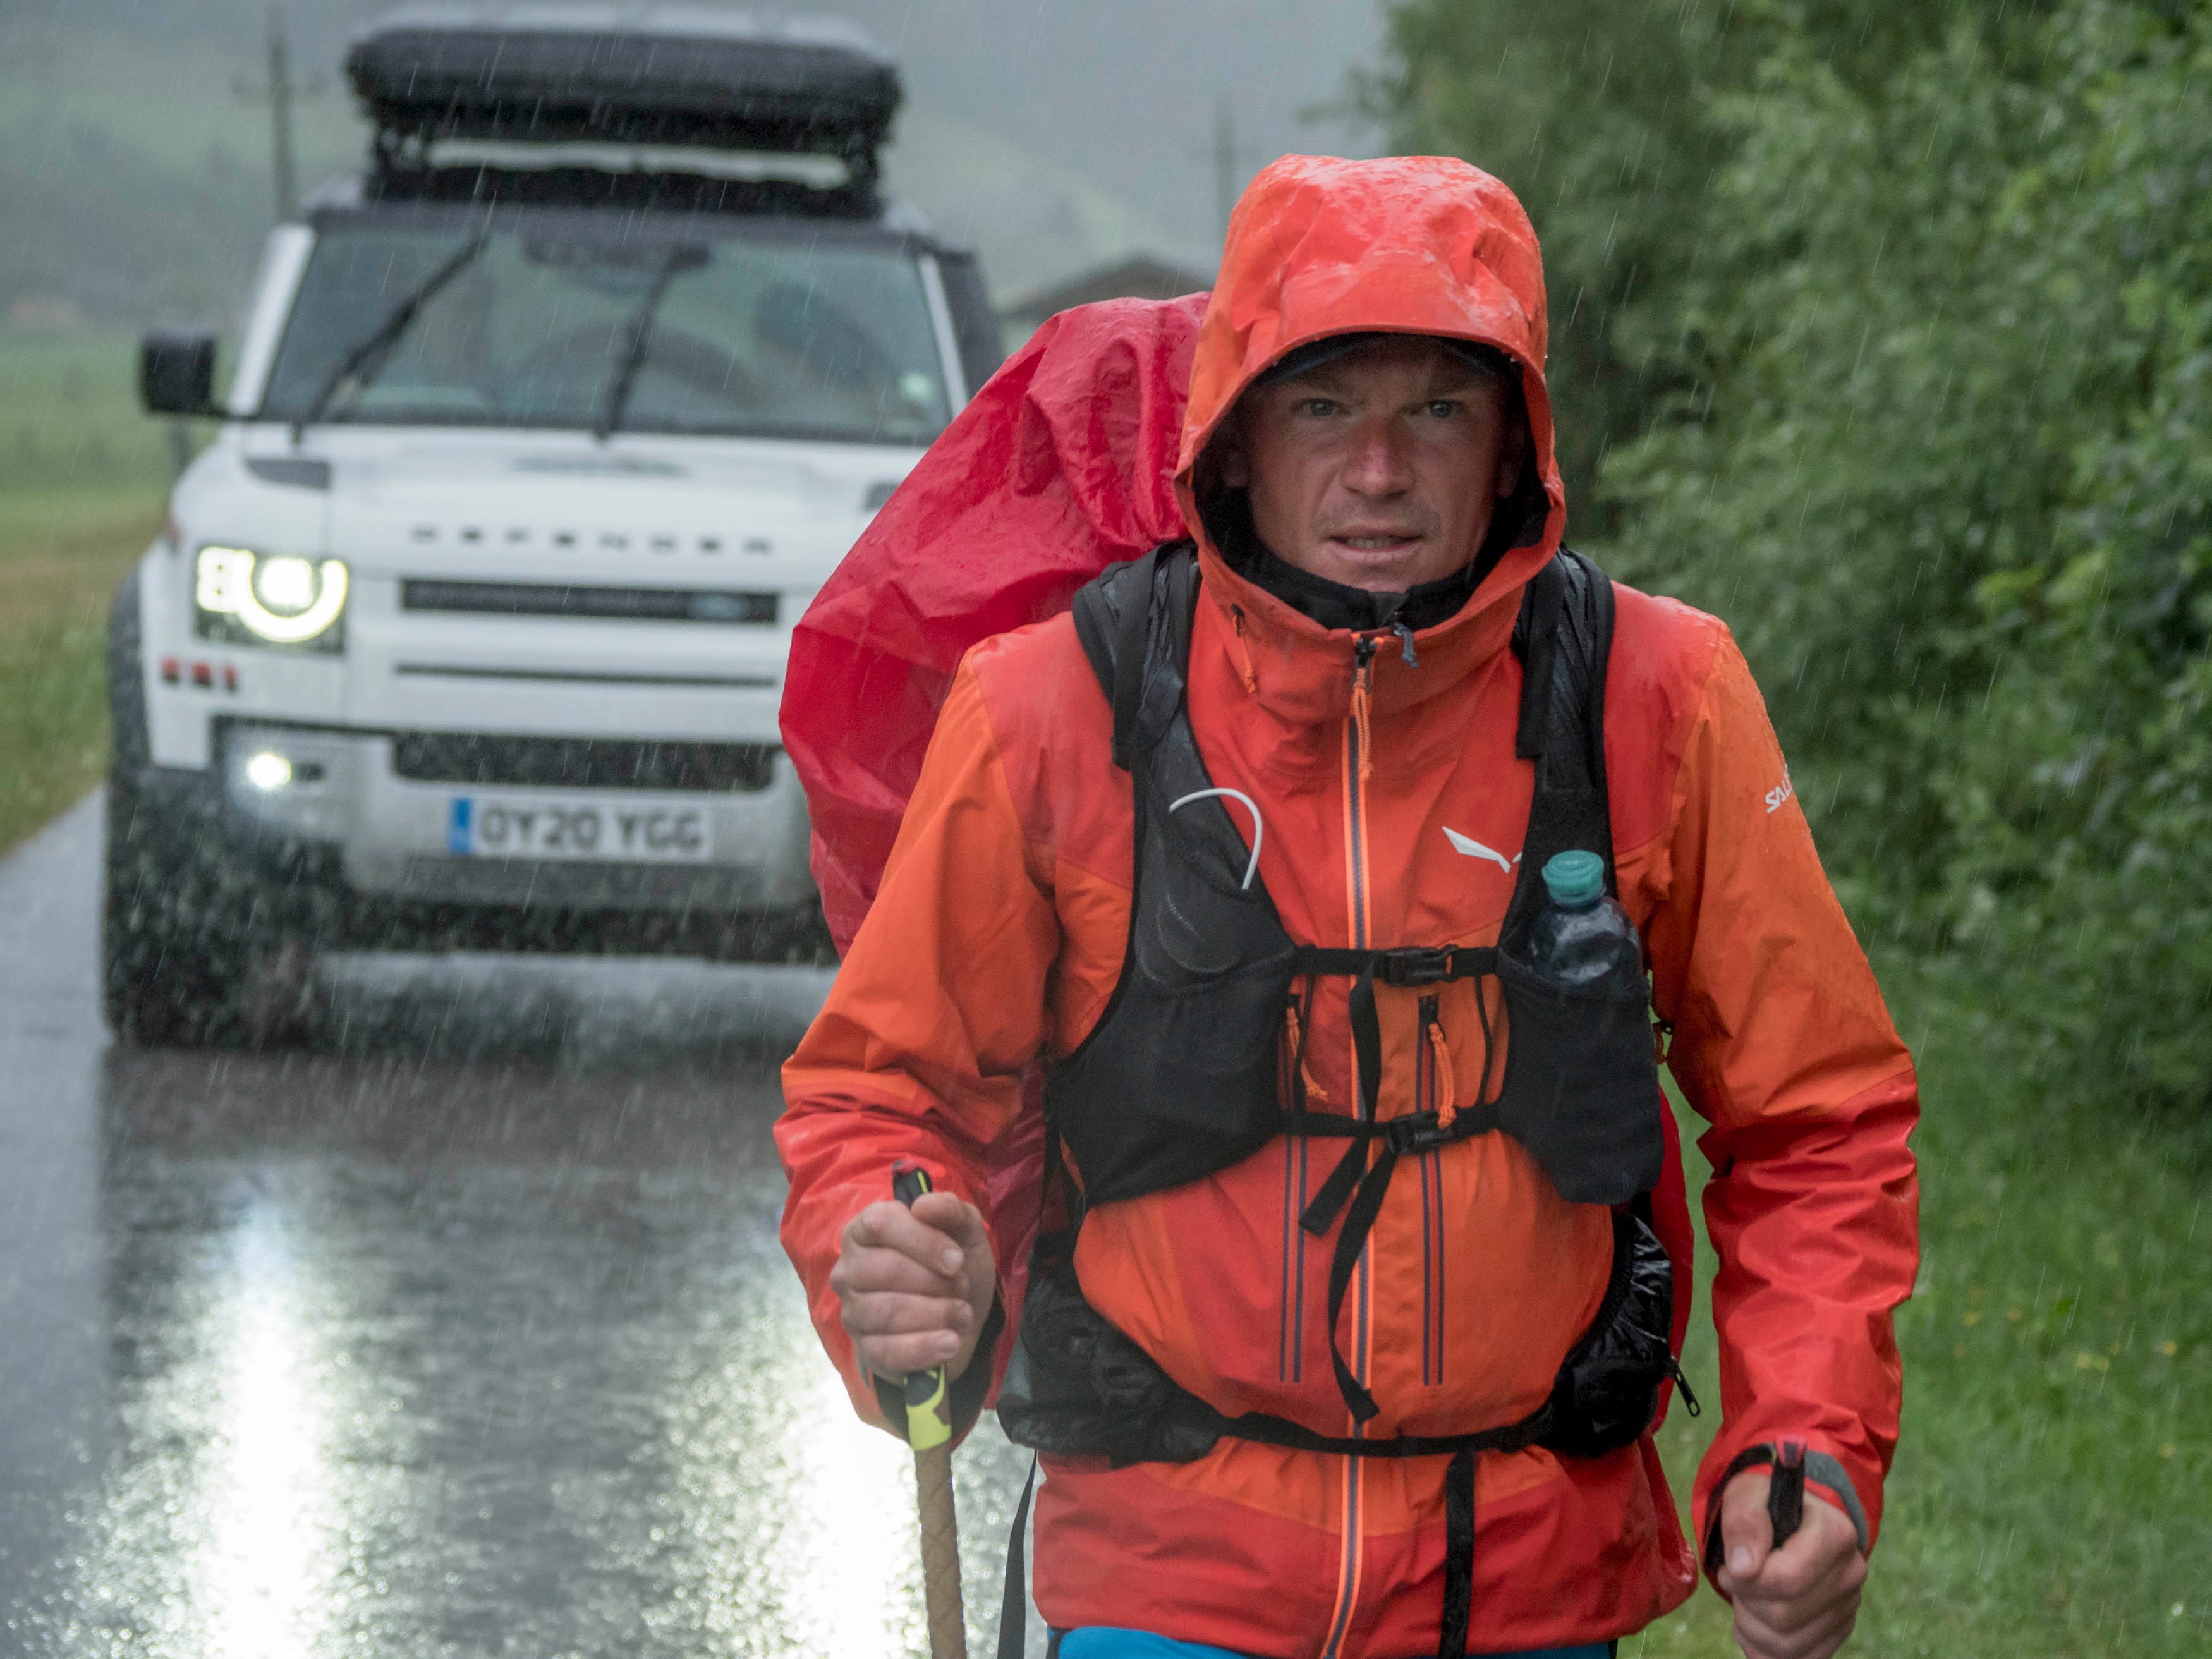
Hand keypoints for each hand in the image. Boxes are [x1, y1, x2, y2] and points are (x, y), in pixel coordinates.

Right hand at [830, 1190, 996, 1383]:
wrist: (964, 1316)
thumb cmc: (955, 1266)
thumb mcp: (965, 1231)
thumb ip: (950, 1210)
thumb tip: (924, 1205)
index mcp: (866, 1229)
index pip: (880, 1223)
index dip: (923, 1241)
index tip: (957, 1259)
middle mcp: (849, 1269)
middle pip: (884, 1270)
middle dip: (935, 1281)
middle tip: (962, 1286)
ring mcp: (853, 1312)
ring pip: (887, 1313)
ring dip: (936, 1314)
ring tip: (962, 1314)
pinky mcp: (866, 1351)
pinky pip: (887, 1352)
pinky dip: (925, 1348)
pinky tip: (951, 1343)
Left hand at [1715, 1467, 1867, 1658]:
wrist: (1785, 1522)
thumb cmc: (1764, 1507)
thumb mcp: (1745, 1496)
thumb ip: (1744, 1522)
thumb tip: (1744, 1568)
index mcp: (1837, 1533)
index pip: (1788, 1579)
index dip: (1747, 1580)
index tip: (1731, 1568)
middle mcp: (1851, 1573)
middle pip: (1784, 1615)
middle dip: (1746, 1601)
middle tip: (1736, 1581)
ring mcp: (1848, 1607)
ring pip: (1789, 1644)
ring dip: (1752, 1626)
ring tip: (1746, 1599)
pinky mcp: (1838, 1632)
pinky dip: (1765, 1646)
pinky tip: (1758, 1619)